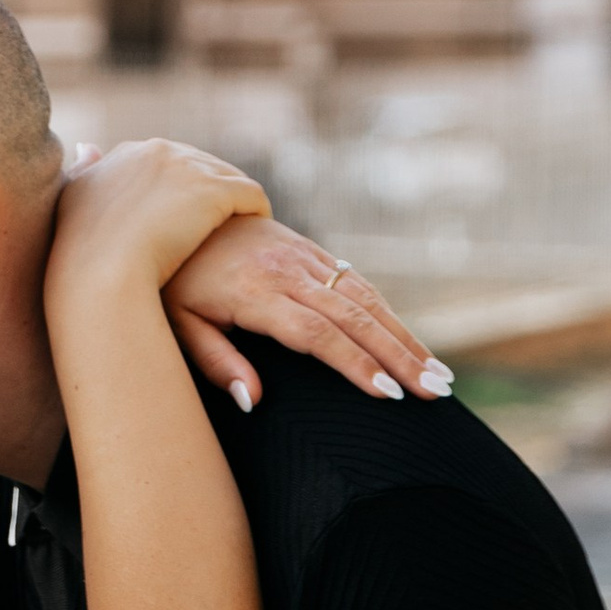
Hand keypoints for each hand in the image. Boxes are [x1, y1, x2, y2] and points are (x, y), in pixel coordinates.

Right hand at [45, 137, 266, 308]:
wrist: (100, 273)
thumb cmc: (82, 253)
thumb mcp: (75, 202)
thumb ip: (83, 171)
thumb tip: (86, 146)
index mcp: (127, 154)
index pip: (167, 163)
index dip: (180, 191)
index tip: (184, 219)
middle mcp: (158, 150)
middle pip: (200, 166)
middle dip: (210, 193)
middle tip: (220, 226)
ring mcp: (188, 167)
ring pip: (228, 177)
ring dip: (235, 201)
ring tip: (243, 228)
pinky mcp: (215, 190)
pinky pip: (250, 195)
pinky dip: (256, 210)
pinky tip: (258, 231)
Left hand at [164, 216, 450, 411]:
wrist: (170, 208)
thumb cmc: (170, 280)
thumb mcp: (177, 324)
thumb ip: (215, 362)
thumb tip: (253, 401)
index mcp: (255, 292)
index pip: (316, 334)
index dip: (354, 364)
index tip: (389, 395)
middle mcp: (286, 271)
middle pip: (354, 317)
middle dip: (400, 356)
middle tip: (436, 392)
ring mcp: (302, 256)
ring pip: (365, 297)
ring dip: (406, 336)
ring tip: (440, 375)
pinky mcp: (308, 249)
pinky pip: (357, 281)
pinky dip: (389, 313)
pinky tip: (411, 342)